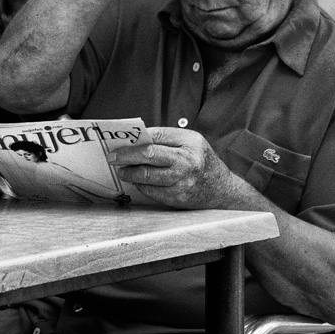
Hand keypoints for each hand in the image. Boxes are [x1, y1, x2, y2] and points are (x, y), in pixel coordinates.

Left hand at [110, 127, 241, 208]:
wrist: (222, 190)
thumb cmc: (202, 162)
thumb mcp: (191, 143)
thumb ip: (167, 139)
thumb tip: (136, 140)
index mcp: (190, 142)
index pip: (157, 135)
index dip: (135, 139)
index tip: (119, 143)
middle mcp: (187, 161)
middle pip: (149, 154)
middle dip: (126, 156)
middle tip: (112, 158)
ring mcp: (183, 181)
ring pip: (147, 175)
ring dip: (129, 173)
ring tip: (122, 171)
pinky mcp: (178, 198)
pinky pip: (151, 191)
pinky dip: (141, 185)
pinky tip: (137, 181)